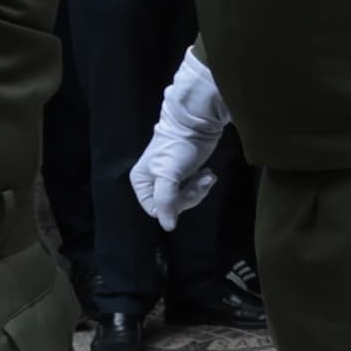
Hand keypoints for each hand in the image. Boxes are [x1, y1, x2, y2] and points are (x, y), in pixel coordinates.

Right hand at [128, 50, 228, 224]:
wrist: (196, 123)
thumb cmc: (178, 148)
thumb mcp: (168, 175)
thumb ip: (166, 201)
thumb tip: (168, 227)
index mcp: (142, 183)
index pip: (157, 210)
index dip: (174, 206)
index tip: (187, 191)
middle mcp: (152, 182)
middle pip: (172, 206)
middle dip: (191, 196)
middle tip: (202, 181)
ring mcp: (169, 179)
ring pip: (185, 199)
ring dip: (199, 189)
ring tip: (208, 176)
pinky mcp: (184, 174)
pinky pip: (192, 189)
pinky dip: (202, 183)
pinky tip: (208, 174)